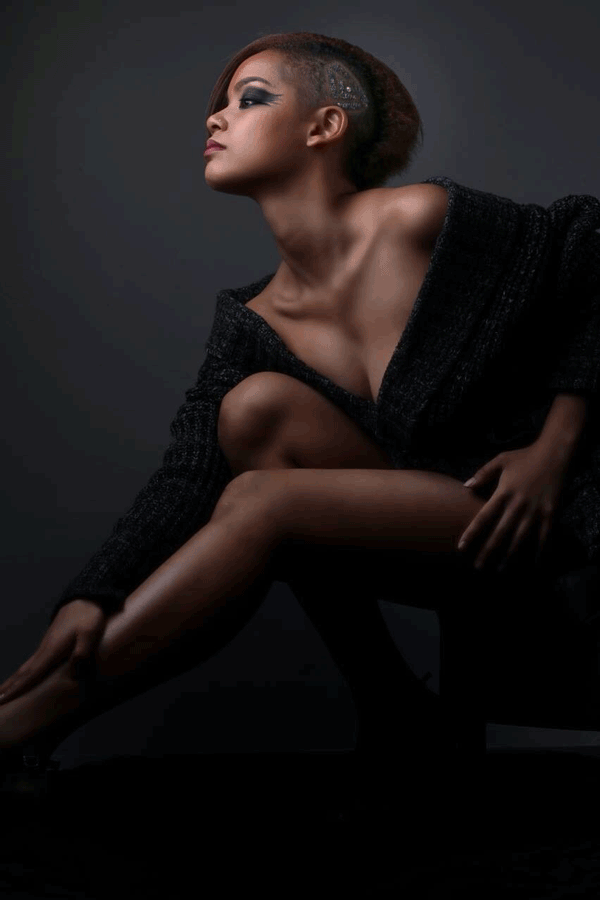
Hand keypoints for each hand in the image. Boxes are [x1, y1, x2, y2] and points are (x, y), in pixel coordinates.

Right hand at [0, 599, 106, 704]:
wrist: (84, 599)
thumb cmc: (88, 616)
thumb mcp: (90, 633)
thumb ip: (82, 652)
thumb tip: (74, 673)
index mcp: (52, 650)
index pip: (31, 674)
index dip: (18, 688)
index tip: (3, 700)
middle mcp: (44, 650)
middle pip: (22, 673)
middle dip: (8, 688)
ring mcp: (45, 647)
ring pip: (25, 668)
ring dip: (13, 681)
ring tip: (2, 693)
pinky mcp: (49, 645)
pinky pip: (32, 664)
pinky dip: (23, 674)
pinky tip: (22, 678)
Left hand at [458, 442, 569, 571]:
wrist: (555, 453)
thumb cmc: (525, 457)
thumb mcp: (501, 460)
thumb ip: (483, 474)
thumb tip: (466, 486)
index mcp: (503, 493)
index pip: (483, 517)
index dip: (471, 533)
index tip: (461, 547)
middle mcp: (517, 505)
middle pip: (499, 533)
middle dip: (488, 551)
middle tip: (478, 567)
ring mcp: (535, 511)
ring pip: (520, 539)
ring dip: (510, 556)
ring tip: (501, 570)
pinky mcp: (551, 513)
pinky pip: (545, 537)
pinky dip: (540, 552)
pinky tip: (535, 564)